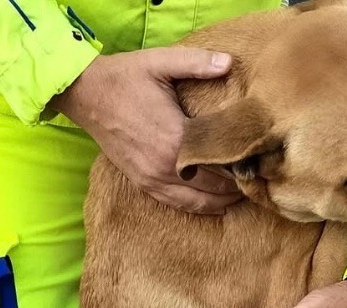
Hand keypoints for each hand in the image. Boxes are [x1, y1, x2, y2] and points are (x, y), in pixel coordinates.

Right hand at [52, 48, 242, 213]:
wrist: (86, 94)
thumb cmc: (125, 77)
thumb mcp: (160, 62)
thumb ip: (197, 63)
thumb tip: (230, 62)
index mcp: (175, 137)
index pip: (221, 161)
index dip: (243, 163)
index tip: (260, 159)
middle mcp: (166, 165)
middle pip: (215, 186)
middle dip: (238, 183)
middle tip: (257, 177)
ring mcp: (153, 178)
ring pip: (199, 202)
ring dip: (222, 200)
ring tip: (242, 192)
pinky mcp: (144, 183)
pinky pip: (178, 204)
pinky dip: (200, 206)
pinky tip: (215, 203)